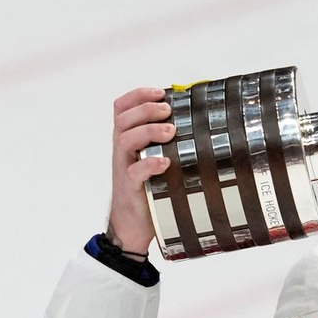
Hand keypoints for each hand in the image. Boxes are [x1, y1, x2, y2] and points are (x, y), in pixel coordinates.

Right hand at [106, 87, 176, 254]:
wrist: (132, 224)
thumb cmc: (149, 189)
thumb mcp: (155, 161)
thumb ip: (165, 144)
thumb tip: (195, 126)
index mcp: (126, 140)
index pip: (122, 108)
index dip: (138, 95)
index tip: (160, 93)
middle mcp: (121, 151)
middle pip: (123, 119)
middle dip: (146, 109)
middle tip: (168, 112)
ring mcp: (123, 168)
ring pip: (125, 139)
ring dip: (149, 131)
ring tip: (171, 132)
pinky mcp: (129, 188)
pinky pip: (134, 172)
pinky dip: (149, 164)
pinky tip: (165, 162)